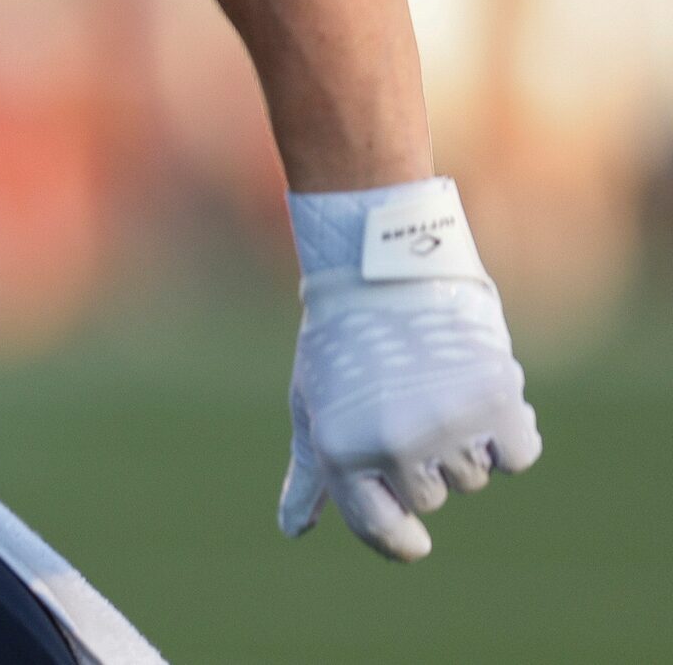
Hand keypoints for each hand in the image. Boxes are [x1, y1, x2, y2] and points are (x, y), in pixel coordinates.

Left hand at [279, 178, 540, 559]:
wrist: (382, 268)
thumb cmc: (342, 342)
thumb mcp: (312, 406)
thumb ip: (311, 474)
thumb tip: (294, 531)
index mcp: (340, 449)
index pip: (379, 527)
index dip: (399, 541)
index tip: (416, 544)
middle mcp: (392, 443)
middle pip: (432, 498)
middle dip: (423, 462)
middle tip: (406, 404)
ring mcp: (446, 423)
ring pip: (474, 477)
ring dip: (463, 443)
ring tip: (434, 386)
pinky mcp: (495, 399)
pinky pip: (519, 456)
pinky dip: (510, 434)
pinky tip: (481, 393)